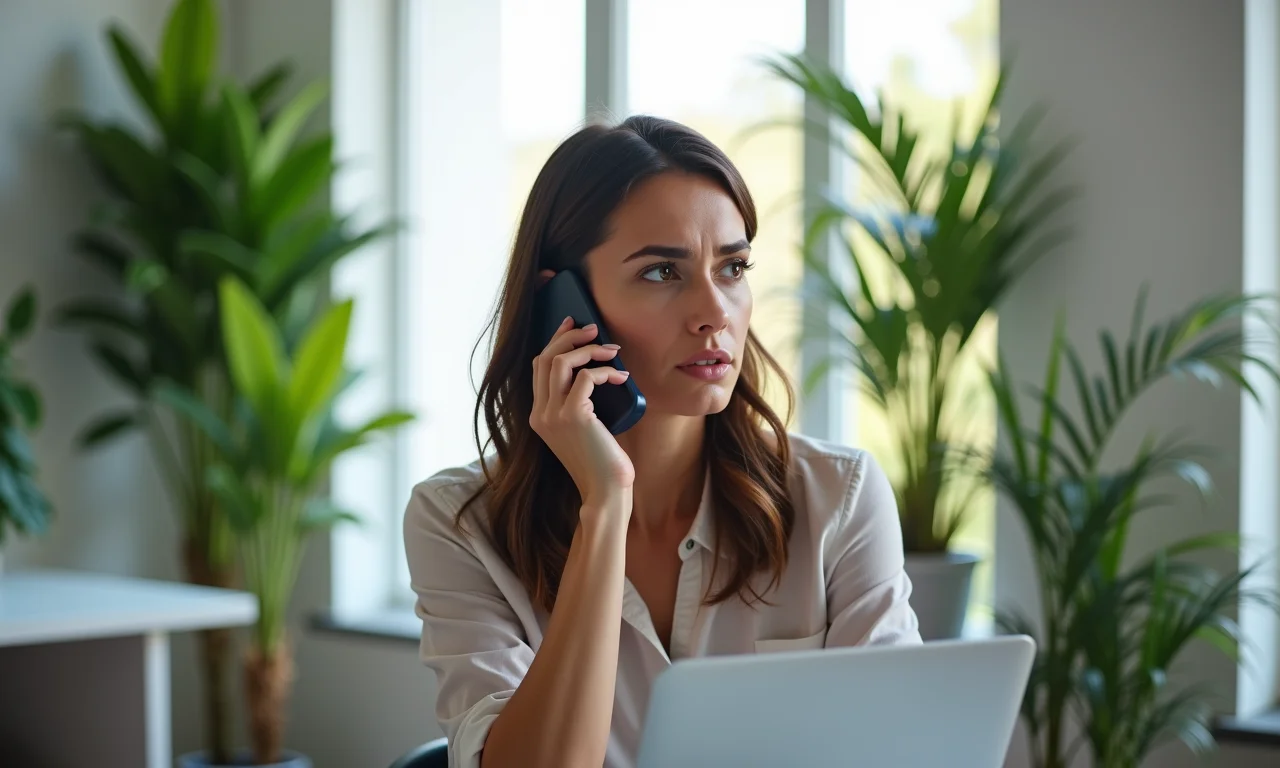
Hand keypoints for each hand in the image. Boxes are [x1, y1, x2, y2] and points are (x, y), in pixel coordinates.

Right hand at [529, 315, 635, 514]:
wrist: (605, 491)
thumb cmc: (601, 461)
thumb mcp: (583, 429)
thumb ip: (578, 404)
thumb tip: (593, 369)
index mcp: (538, 416)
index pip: (538, 367)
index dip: (555, 341)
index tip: (573, 326)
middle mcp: (539, 414)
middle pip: (545, 358)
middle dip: (569, 337)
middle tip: (594, 329)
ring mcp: (553, 415)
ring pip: (560, 362)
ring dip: (588, 350)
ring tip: (612, 350)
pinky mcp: (572, 417)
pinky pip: (586, 378)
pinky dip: (606, 371)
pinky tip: (622, 377)